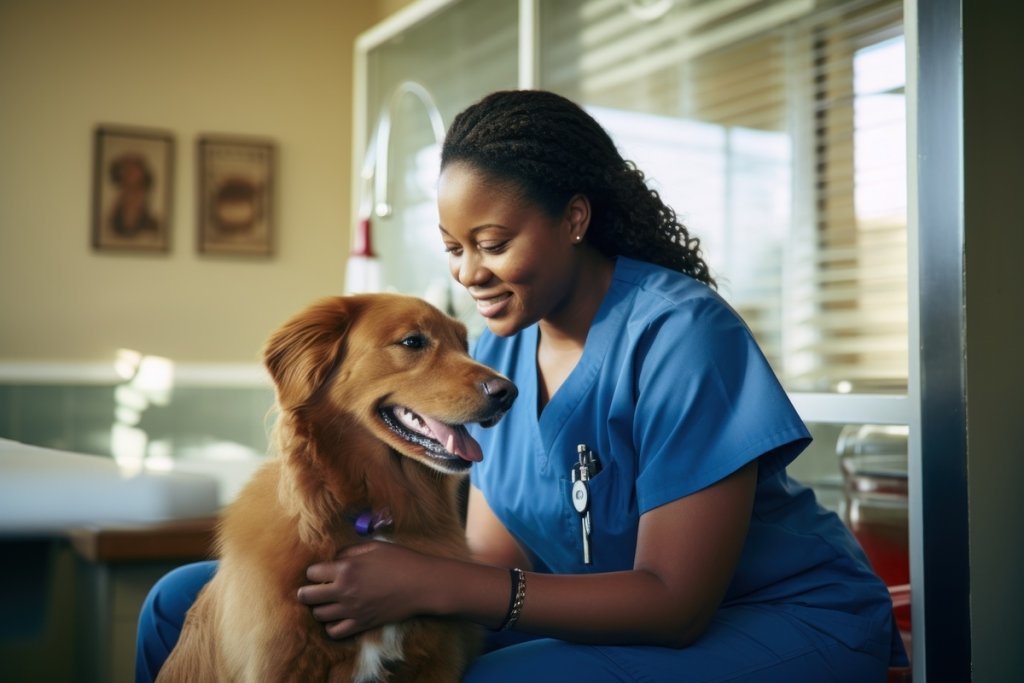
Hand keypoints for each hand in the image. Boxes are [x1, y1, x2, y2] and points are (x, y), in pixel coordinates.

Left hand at [297, 541, 437, 639]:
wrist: (421, 584)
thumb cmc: (400, 560)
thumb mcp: (374, 547)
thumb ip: (350, 551)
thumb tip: (334, 557)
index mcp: (346, 568)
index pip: (312, 573)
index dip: (314, 571)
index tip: (320, 571)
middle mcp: (344, 591)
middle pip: (308, 596)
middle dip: (306, 592)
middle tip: (312, 589)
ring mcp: (352, 610)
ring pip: (319, 615)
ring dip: (319, 608)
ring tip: (326, 602)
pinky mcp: (362, 623)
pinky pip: (335, 632)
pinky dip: (331, 626)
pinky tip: (337, 617)